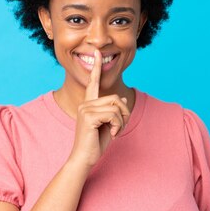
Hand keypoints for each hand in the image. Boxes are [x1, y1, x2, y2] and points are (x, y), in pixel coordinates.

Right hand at [68, 49, 130, 168]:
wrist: (85, 158)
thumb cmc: (96, 143)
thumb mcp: (110, 125)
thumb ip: (115, 112)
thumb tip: (124, 100)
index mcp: (89, 103)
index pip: (93, 82)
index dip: (97, 66)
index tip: (98, 52)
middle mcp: (85, 103)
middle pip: (116, 98)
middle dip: (124, 114)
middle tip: (119, 128)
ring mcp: (85, 109)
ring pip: (116, 107)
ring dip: (121, 122)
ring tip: (114, 132)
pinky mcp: (88, 117)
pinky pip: (113, 115)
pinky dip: (118, 126)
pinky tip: (112, 135)